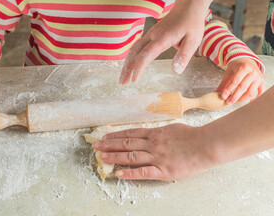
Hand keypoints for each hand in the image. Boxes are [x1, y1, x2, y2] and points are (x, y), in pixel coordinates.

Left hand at [93, 124, 213, 180]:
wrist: (206, 145)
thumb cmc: (192, 136)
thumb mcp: (172, 128)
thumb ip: (159, 132)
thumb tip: (151, 133)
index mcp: (154, 133)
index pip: (130, 133)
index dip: (115, 135)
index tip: (104, 137)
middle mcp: (152, 144)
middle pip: (126, 143)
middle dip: (109, 144)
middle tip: (95, 146)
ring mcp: (157, 157)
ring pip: (130, 156)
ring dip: (114, 156)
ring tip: (101, 157)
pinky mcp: (163, 171)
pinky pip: (143, 172)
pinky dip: (130, 173)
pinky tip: (119, 173)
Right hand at [119, 5, 205, 83]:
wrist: (188, 6)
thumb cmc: (191, 23)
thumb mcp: (193, 40)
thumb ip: (184, 56)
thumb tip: (175, 71)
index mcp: (162, 38)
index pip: (146, 55)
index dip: (139, 68)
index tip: (134, 80)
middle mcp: (153, 36)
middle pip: (135, 52)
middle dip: (127, 68)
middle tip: (122, 82)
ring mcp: (150, 34)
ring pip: (133, 49)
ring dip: (126, 63)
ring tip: (123, 77)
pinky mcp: (150, 35)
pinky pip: (137, 47)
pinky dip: (131, 57)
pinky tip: (128, 65)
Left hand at [216, 58, 264, 104]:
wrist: (247, 61)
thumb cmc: (237, 68)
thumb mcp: (229, 73)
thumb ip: (223, 84)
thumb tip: (215, 94)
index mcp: (244, 67)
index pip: (235, 81)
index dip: (228, 90)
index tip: (223, 97)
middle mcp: (253, 72)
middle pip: (243, 87)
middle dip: (234, 96)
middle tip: (228, 102)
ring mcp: (259, 77)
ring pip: (251, 92)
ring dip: (242, 99)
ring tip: (235, 101)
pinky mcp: (263, 82)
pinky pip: (260, 93)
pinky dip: (255, 99)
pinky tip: (248, 101)